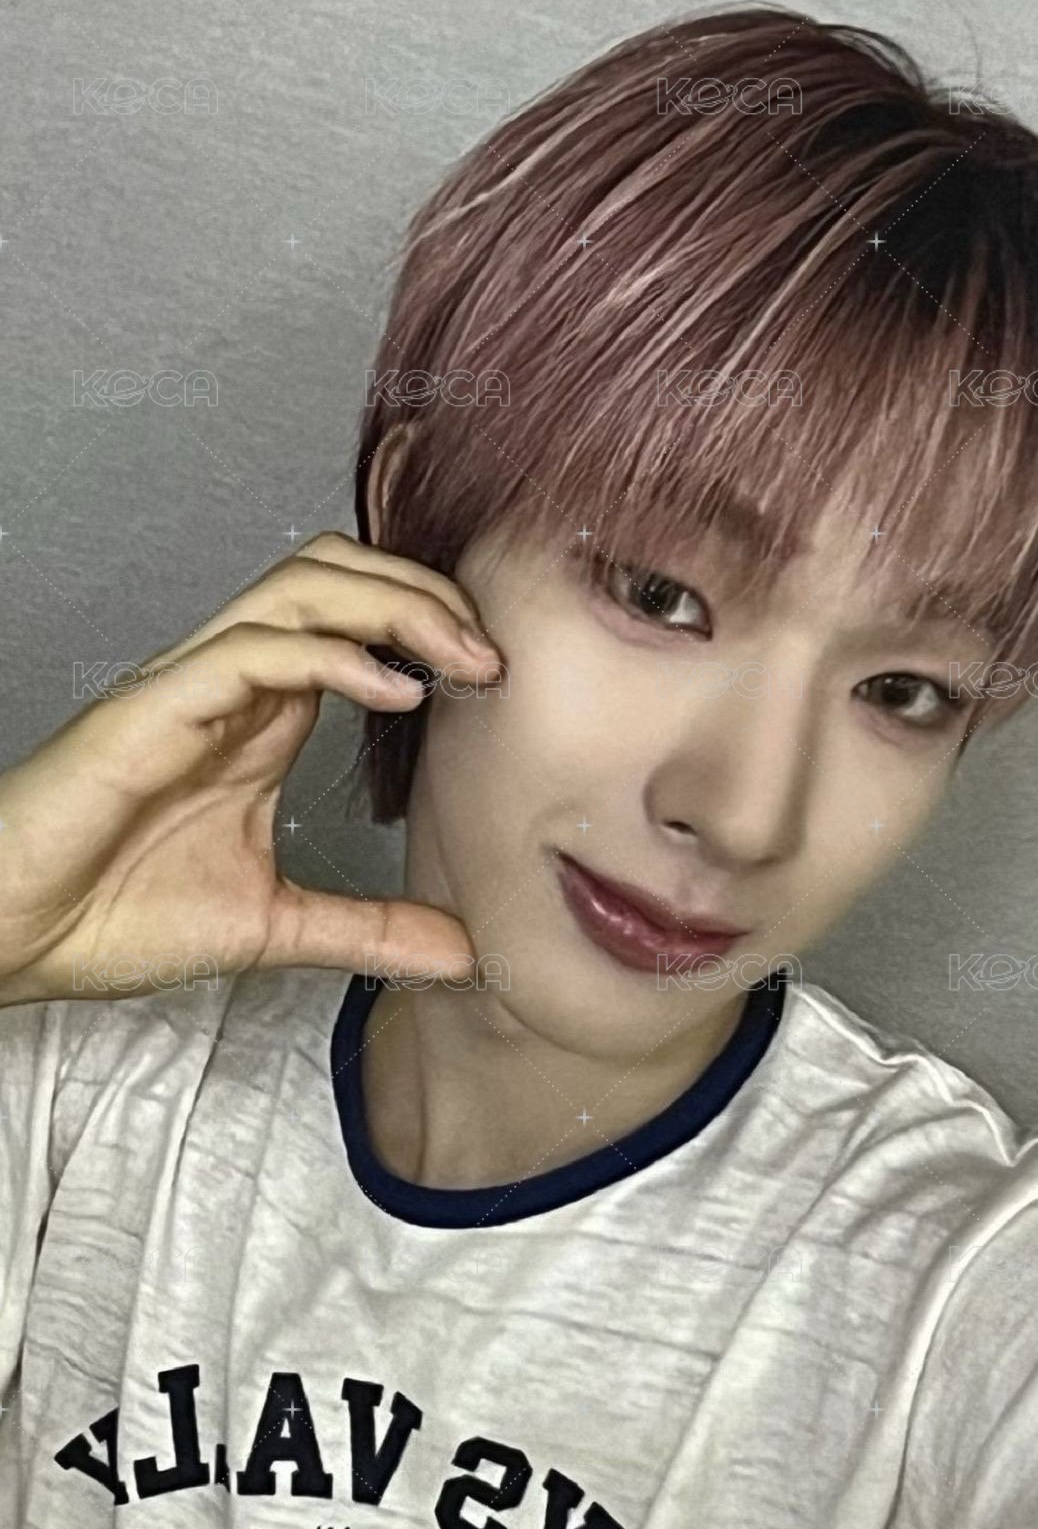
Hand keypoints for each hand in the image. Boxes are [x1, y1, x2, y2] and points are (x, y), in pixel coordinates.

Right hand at [0, 532, 502, 1005]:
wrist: (15, 937)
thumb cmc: (115, 914)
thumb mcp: (277, 926)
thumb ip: (370, 930)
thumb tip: (466, 953)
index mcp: (261, 717)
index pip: (356, 620)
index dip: (432, 625)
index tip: (499, 678)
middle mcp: (232, 683)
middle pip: (338, 575)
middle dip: (426, 593)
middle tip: (495, 654)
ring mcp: (193, 686)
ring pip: (302, 587)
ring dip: (394, 605)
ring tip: (462, 657)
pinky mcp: (155, 708)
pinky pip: (253, 649)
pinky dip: (334, 656)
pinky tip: (395, 687)